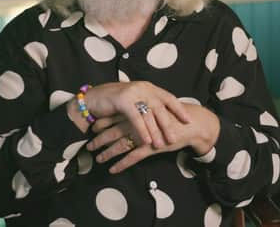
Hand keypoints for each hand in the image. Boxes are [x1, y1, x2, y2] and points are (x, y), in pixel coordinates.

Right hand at [84, 81, 190, 147]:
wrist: (93, 98)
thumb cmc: (115, 102)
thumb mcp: (135, 101)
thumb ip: (148, 105)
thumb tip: (164, 117)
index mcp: (148, 87)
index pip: (168, 98)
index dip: (178, 109)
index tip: (188, 120)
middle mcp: (143, 88)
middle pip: (161, 107)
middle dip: (168, 124)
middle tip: (174, 138)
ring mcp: (133, 92)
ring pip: (149, 114)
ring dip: (156, 131)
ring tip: (161, 144)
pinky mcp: (123, 100)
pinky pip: (136, 118)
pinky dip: (142, 130)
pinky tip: (146, 141)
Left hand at [88, 104, 219, 173]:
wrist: (191, 124)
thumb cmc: (173, 117)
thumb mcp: (155, 111)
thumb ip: (141, 112)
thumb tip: (128, 114)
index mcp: (138, 110)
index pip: (115, 116)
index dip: (102, 123)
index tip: (91, 129)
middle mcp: (138, 122)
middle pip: (113, 131)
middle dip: (100, 139)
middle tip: (89, 146)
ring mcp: (144, 134)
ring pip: (120, 145)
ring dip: (107, 153)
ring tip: (97, 159)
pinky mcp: (151, 147)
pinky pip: (132, 157)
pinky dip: (121, 164)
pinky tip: (113, 169)